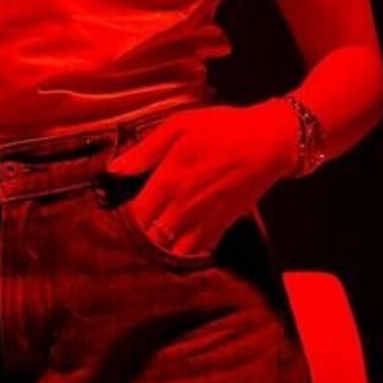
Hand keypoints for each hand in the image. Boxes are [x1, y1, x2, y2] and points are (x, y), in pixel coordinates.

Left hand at [104, 102, 295, 257]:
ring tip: (146, 249)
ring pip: (172, 253)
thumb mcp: (180, 126)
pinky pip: (197, 253)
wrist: (270, 142)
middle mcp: (184, 207)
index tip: (112, 219)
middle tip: (124, 238)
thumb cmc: (223, 129)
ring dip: (158, 254)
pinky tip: (174, 250)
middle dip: (135, 243)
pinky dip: (183, 256)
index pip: (134, 217)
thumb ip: (146, 150)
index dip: (119, 223)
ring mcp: (204, 221)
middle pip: (150, 240)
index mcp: (169, 181)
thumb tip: (113, 169)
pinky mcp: (222, 227)